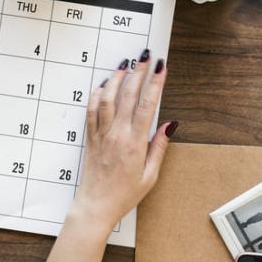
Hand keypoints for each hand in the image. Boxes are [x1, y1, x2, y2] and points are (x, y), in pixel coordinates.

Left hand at [44, 52, 175, 261]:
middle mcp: (116, 135)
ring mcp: (101, 134)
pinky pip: (92, 110)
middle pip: (127, 96)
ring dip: (116, 78)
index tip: (161, 67)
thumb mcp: (150, 175)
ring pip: (107, 98)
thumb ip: (159, 147)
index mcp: (135, 144)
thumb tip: (171, 124)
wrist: (96, 205)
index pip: (146, 106)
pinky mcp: (90, 137)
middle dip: (138, 72)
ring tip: (125, 64)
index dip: (155, 83)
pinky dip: (97, 94)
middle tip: (145, 56)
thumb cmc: (125, 195)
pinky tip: (103, 84)